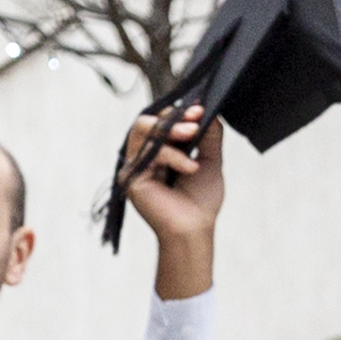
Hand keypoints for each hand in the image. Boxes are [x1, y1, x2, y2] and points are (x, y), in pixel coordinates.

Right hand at [117, 104, 225, 296]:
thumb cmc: (200, 201)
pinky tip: (190, 167)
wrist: (193, 229)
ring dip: (169, 128)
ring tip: (191, 134)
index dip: (180, 112)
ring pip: (142, 128)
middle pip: (149, 119)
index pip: (162, 120)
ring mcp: (135, 164)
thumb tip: (209, 112)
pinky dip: (172, 155)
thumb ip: (209, 136)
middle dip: (174, 117)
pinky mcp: (131, 176)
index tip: (200, 110)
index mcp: (161, 149)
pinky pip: (148, 152)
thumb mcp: (210, 160)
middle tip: (195, 120)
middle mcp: (144, 154)